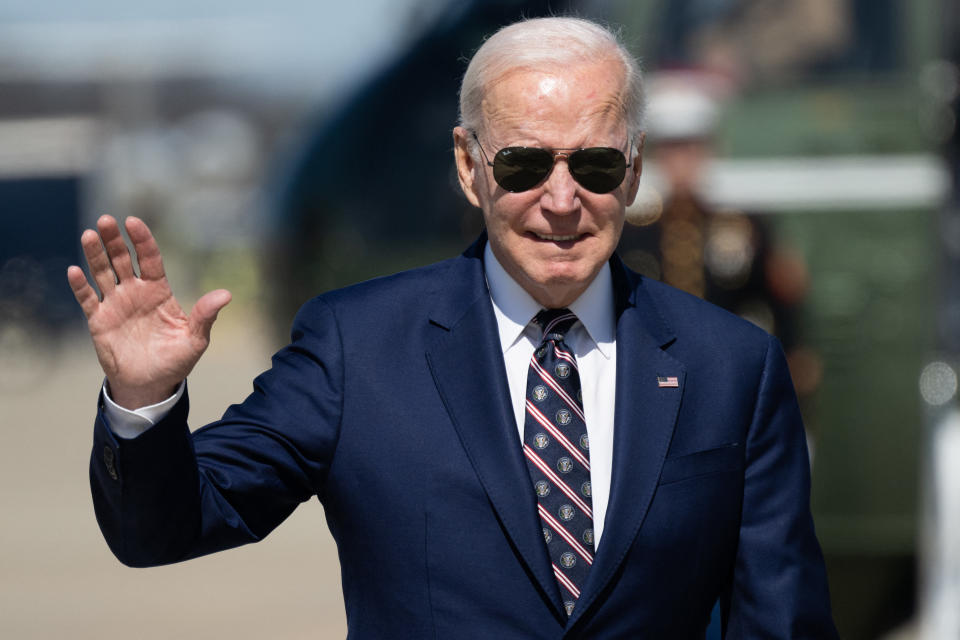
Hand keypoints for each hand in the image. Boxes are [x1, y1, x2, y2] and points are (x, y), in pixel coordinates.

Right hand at [67, 215, 231, 408]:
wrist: (151, 385)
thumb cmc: (175, 360)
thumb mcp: (195, 340)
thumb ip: (206, 316)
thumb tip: (226, 294)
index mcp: (159, 291)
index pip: (150, 259)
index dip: (142, 240)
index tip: (133, 222)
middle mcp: (135, 292)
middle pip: (122, 259)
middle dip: (114, 240)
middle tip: (106, 220)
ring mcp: (116, 304)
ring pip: (102, 273)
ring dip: (95, 255)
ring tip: (89, 235)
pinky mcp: (99, 320)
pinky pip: (88, 299)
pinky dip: (80, 286)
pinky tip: (74, 270)